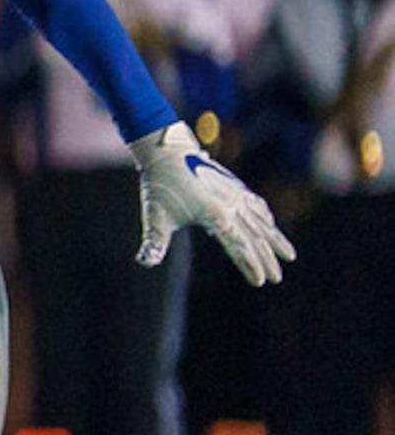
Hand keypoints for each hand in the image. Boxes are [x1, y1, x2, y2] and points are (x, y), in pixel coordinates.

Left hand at [130, 121, 294, 285]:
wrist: (165, 152)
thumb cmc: (160, 187)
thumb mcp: (156, 216)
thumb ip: (154, 242)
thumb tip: (144, 262)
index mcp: (215, 215)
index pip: (238, 246)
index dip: (250, 265)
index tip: (260, 282)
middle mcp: (230, 205)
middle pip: (254, 237)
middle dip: (266, 259)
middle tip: (277, 279)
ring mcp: (234, 194)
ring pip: (260, 221)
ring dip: (274, 240)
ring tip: (290, 256)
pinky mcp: (233, 185)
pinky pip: (255, 204)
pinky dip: (265, 216)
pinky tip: (271, 224)